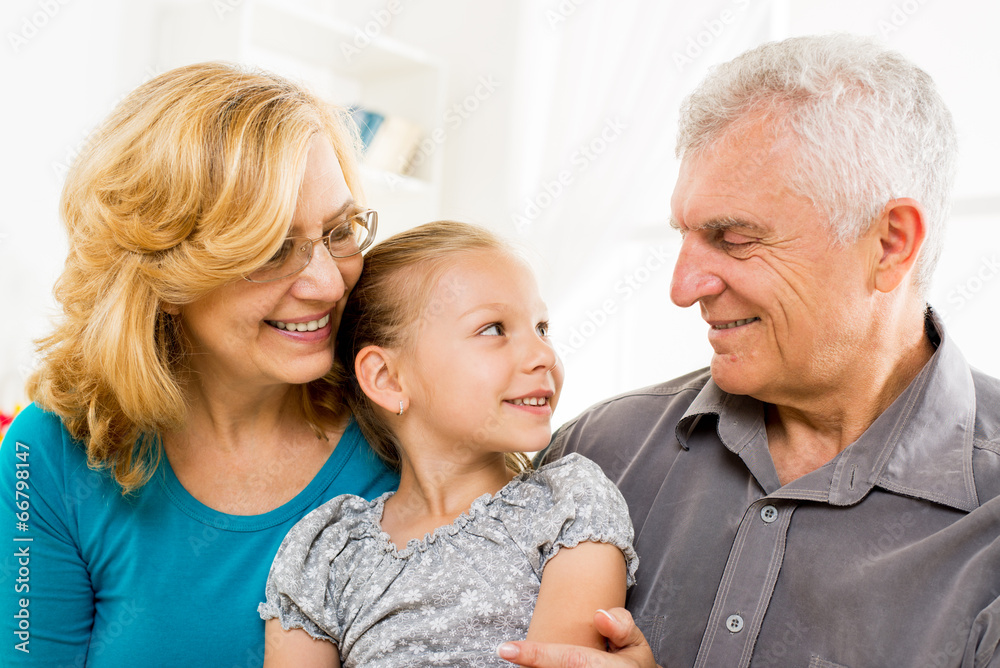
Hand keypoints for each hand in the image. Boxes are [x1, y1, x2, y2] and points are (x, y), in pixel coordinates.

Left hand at [496, 608, 659, 666]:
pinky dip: (542, 666)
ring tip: (525, 655)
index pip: (569, 660)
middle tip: (509, 651)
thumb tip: (599, 615)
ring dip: (534, 665)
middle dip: (531, 661)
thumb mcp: (637, 645)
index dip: (535, 655)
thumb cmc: (634, 666)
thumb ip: (621, 627)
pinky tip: (533, 661)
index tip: (505, 649)